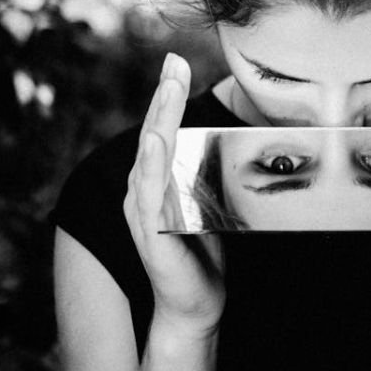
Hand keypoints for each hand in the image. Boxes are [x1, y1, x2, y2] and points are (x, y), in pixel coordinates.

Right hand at [125, 53, 224, 337]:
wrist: (195, 308)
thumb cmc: (202, 257)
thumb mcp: (207, 207)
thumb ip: (205, 176)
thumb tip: (227, 142)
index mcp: (156, 183)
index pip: (160, 130)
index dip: (167, 96)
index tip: (176, 62)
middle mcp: (143, 192)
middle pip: (152, 133)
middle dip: (164, 95)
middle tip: (173, 62)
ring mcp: (144, 212)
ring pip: (150, 156)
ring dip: (159, 118)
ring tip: (168, 87)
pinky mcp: (152, 233)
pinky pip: (151, 193)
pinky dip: (153, 164)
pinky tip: (157, 142)